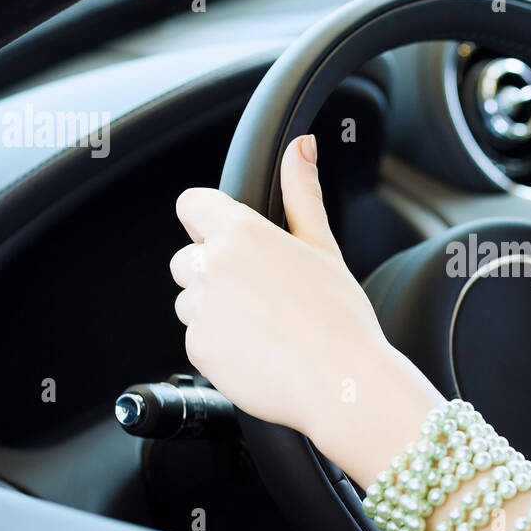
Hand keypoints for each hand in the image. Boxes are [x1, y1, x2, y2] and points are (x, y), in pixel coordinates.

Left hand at [170, 134, 442, 484]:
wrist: (342, 382)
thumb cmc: (341, 317)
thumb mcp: (323, 247)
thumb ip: (302, 193)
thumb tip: (301, 148)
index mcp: (242, 233)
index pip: (192, 203)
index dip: (208, 220)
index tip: (227, 237)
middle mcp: (212, 266)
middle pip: (188, 257)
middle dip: (215, 272)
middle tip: (263, 294)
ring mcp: (200, 310)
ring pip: (191, 301)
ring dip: (216, 310)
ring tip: (266, 326)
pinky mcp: (197, 349)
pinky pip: (198, 338)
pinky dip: (221, 345)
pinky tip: (260, 351)